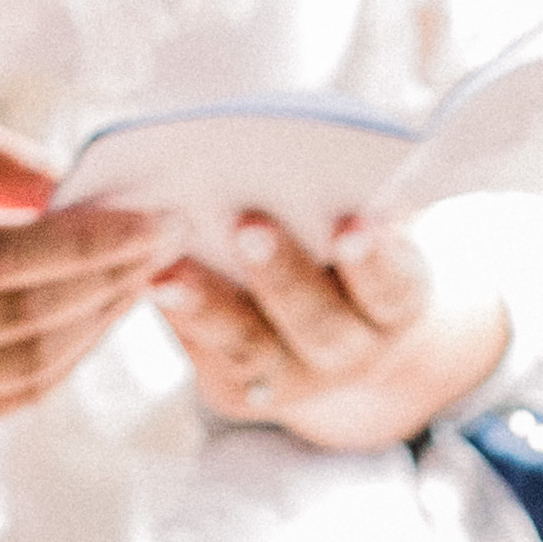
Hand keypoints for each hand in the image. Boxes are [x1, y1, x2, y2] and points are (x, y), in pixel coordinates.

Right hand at [0, 134, 176, 425]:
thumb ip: (7, 162)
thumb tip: (92, 198)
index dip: (85, 243)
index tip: (153, 220)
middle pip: (18, 317)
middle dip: (105, 280)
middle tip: (162, 246)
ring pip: (24, 369)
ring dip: (96, 326)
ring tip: (137, 281)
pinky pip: (10, 397)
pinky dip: (66, 359)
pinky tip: (96, 317)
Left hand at [157, 215, 509, 451]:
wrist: (337, 331)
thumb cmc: (341, 243)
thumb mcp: (362, 220)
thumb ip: (346, 195)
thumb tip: (296, 151)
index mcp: (397, 302)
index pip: (393, 284)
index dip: (374, 260)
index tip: (350, 227)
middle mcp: (353, 351)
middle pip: (319, 323)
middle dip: (282, 274)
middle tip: (249, 224)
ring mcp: (296, 379)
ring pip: (253, 349)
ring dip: (209, 307)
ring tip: (169, 272)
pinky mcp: (241, 390)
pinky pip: (207, 357)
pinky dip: (177, 319)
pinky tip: (145, 282)